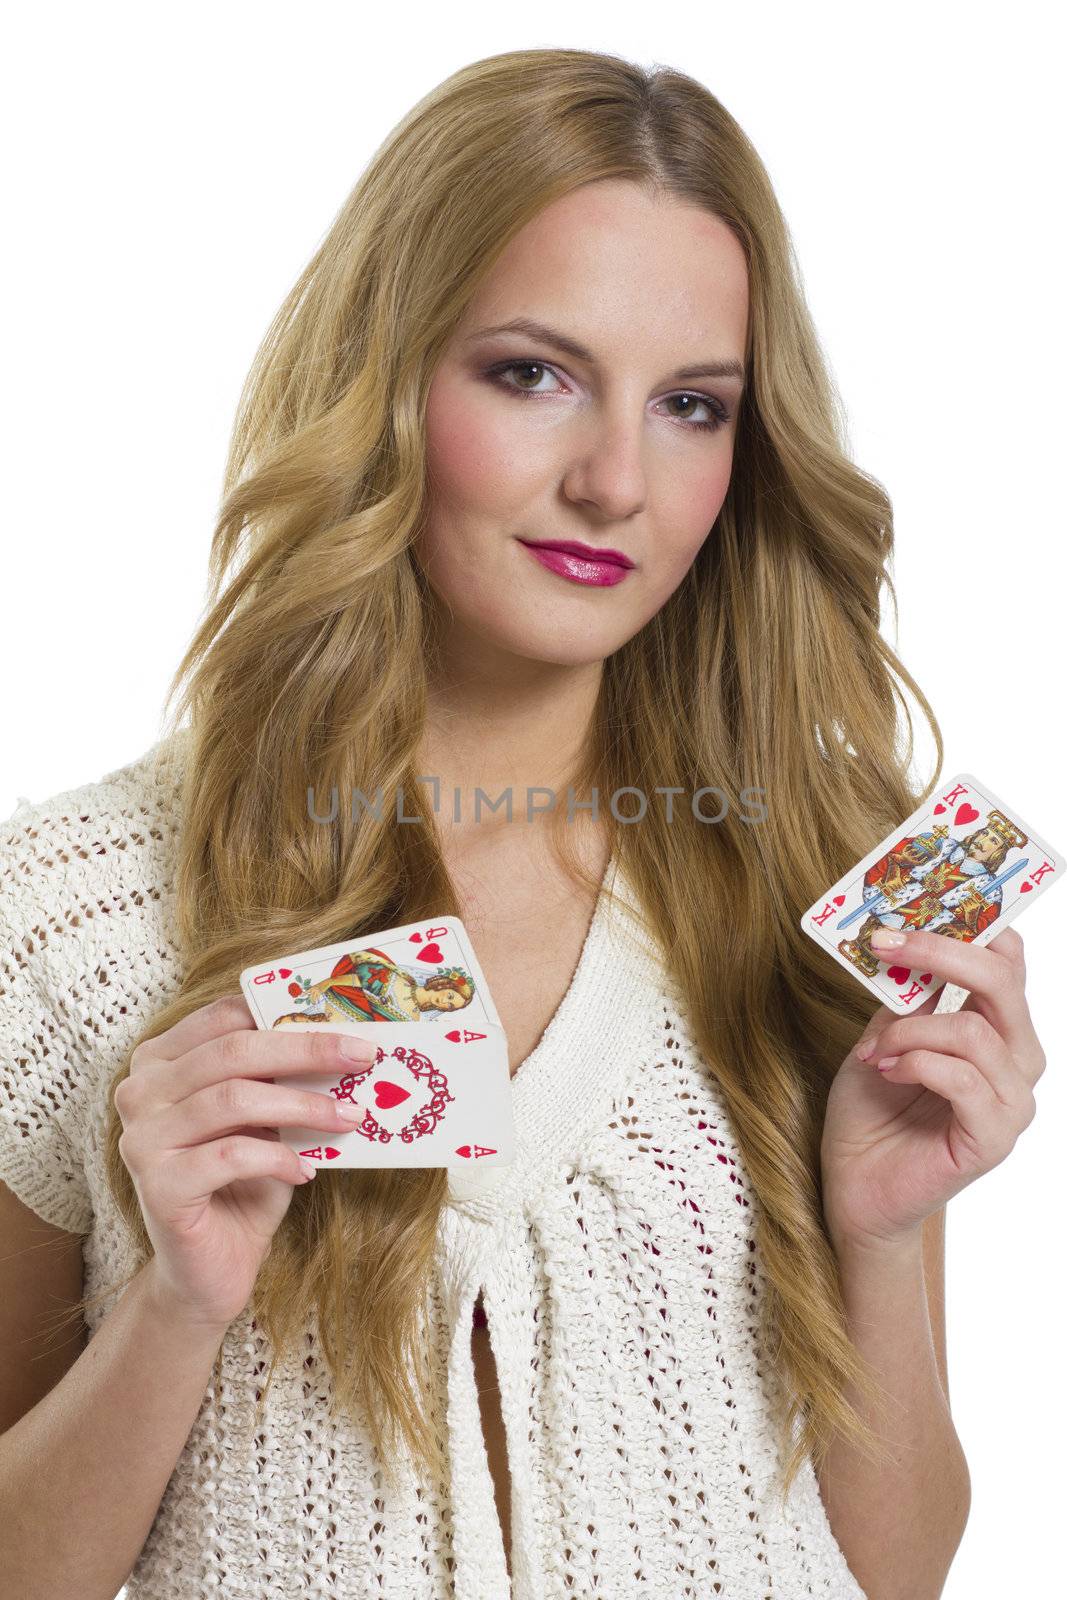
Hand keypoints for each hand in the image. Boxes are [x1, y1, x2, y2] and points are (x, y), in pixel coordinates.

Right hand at [115, 995, 371, 1329]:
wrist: (210, 1268)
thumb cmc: (242, 1184)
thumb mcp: (264, 1119)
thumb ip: (280, 1077)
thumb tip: (343, 1040)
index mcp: (160, 1061)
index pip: (225, 1016)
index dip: (286, 1014)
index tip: (345, 1024)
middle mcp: (140, 1092)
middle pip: (233, 1051)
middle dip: (306, 1050)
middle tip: (362, 1057)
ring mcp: (141, 1138)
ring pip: (233, 1099)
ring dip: (303, 1105)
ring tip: (349, 1116)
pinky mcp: (156, 1185)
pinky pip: (231, 1155)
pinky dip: (279, 1158)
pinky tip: (307, 1170)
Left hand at [820, 926, 1045, 1252]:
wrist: (854, 1188)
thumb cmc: (871, 1110)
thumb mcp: (883, 1034)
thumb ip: (907, 995)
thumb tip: (908, 939)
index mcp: (997, 1028)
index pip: (1009, 961)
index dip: (973, 923)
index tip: (916, 905)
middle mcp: (1017, 1061)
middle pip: (1003, 981)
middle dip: (941, 953)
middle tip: (886, 944)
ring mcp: (1012, 1102)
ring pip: (974, 1031)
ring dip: (909, 1031)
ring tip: (875, 1050)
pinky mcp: (993, 1139)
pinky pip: (963, 1079)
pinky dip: (915, 1064)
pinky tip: (887, 1073)